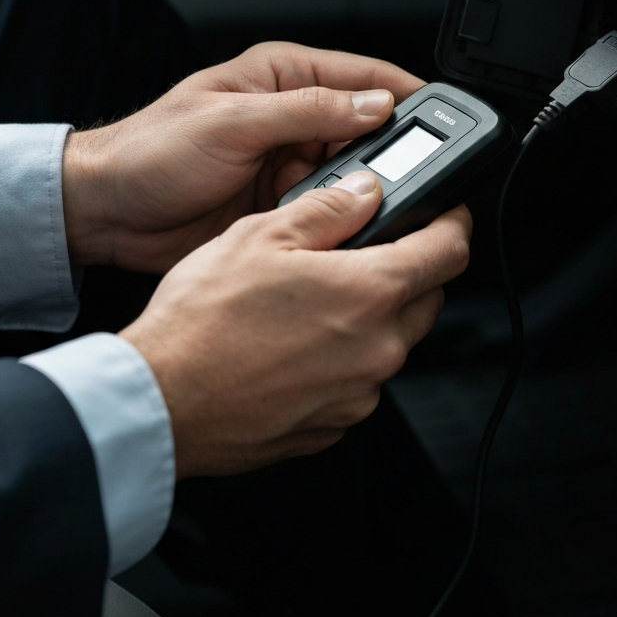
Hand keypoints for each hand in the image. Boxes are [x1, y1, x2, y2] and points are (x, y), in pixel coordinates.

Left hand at [62, 42, 423, 272]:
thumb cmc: (150, 151)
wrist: (107, 212)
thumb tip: (374, 105)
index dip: (405, 94)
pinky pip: (329, 203)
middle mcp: (293, 114)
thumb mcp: (232, 121)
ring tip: (367, 202)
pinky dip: (340, 214)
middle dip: (388, 151)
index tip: (440, 117)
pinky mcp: (283, 199)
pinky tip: (341, 222)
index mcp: (284, 76)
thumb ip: (308, 111)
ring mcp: (289, 159)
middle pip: (368, 127)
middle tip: (406, 174)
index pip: (363, 75)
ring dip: (362, 187)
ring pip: (354, 170)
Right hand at [120, 174, 471, 476]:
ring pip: (393, 342)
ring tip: (315, 300)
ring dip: (374, 317)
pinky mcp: (334, 425)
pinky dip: (346, 358)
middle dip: (411, 269)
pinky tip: (299, 344)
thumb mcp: (264, 235)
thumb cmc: (203, 320)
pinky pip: (360, 381)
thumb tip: (367, 192)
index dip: (455, 223)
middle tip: (370, 251)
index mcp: (371, 293)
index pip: (449, 251)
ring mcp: (358, 394)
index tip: (451, 213)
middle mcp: (378, 349)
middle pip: (428, 298)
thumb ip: (330, 208)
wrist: (160, 402)